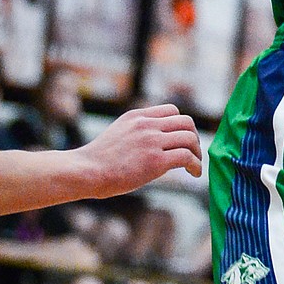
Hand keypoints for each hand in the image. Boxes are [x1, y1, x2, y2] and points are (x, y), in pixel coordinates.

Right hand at [77, 104, 201, 196]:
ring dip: (197, 153)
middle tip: (193, 152)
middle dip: (194, 137)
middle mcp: (146, 124)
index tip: (183, 139)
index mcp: (137, 116)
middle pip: (186, 122)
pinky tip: (194, 173)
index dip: (182, 125)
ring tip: (196, 165)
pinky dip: (196, 165)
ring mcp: (152, 141)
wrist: (86, 171)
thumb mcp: (119, 132)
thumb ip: (137, 131)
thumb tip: (155, 142)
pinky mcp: (155, 160)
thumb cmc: (98, 160)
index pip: (172, 110)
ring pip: (190, 138)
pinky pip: (186, 157)